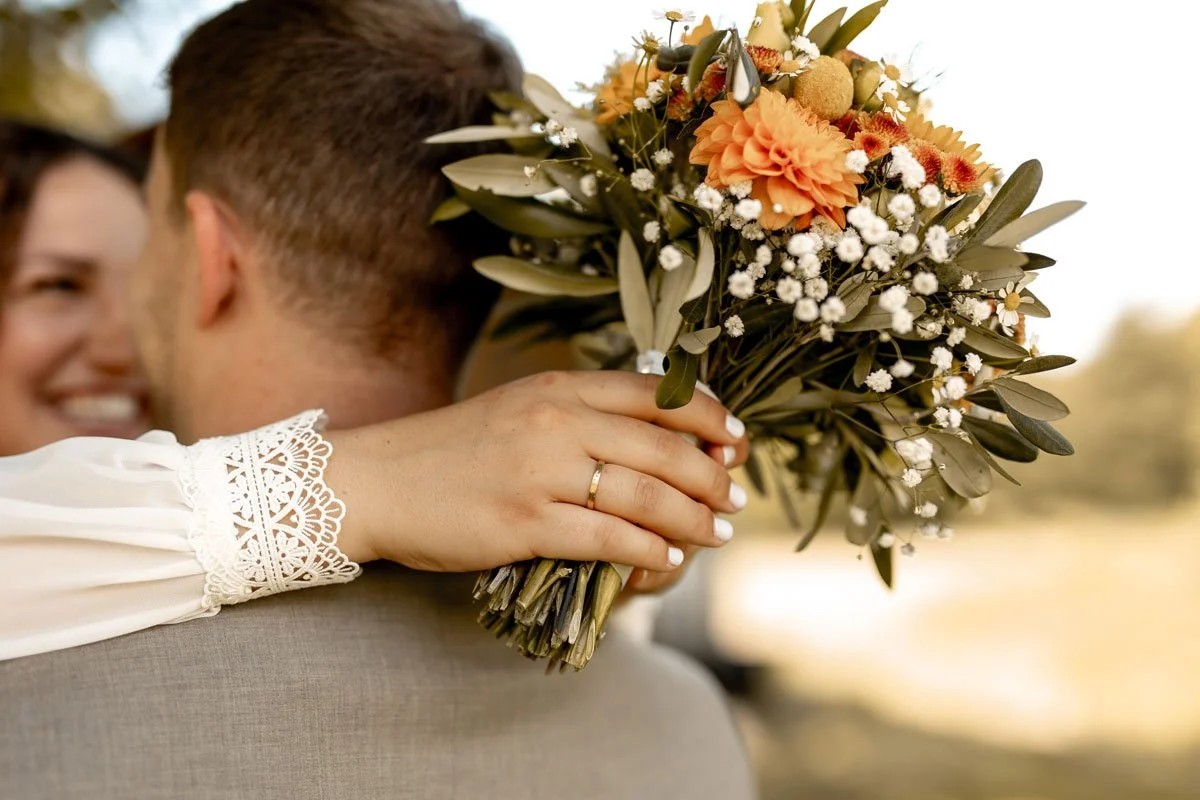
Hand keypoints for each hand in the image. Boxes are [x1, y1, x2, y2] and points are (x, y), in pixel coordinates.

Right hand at [326, 371, 747, 573]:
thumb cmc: (455, 449)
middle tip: (736, 498)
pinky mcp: (523, 524)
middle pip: (664, 448)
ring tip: (715, 531)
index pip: (655, 395)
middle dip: (713, 476)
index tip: (737, 440)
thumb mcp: (521, 410)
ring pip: (645, 495)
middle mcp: (556, 422)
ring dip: (693, 517)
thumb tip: (654, 439)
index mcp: (559, 388)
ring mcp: (540, 473)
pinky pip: (607, 537)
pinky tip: (667, 557)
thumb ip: (580, 416)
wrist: (380, 480)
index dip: (709, 417)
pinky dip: (647, 549)